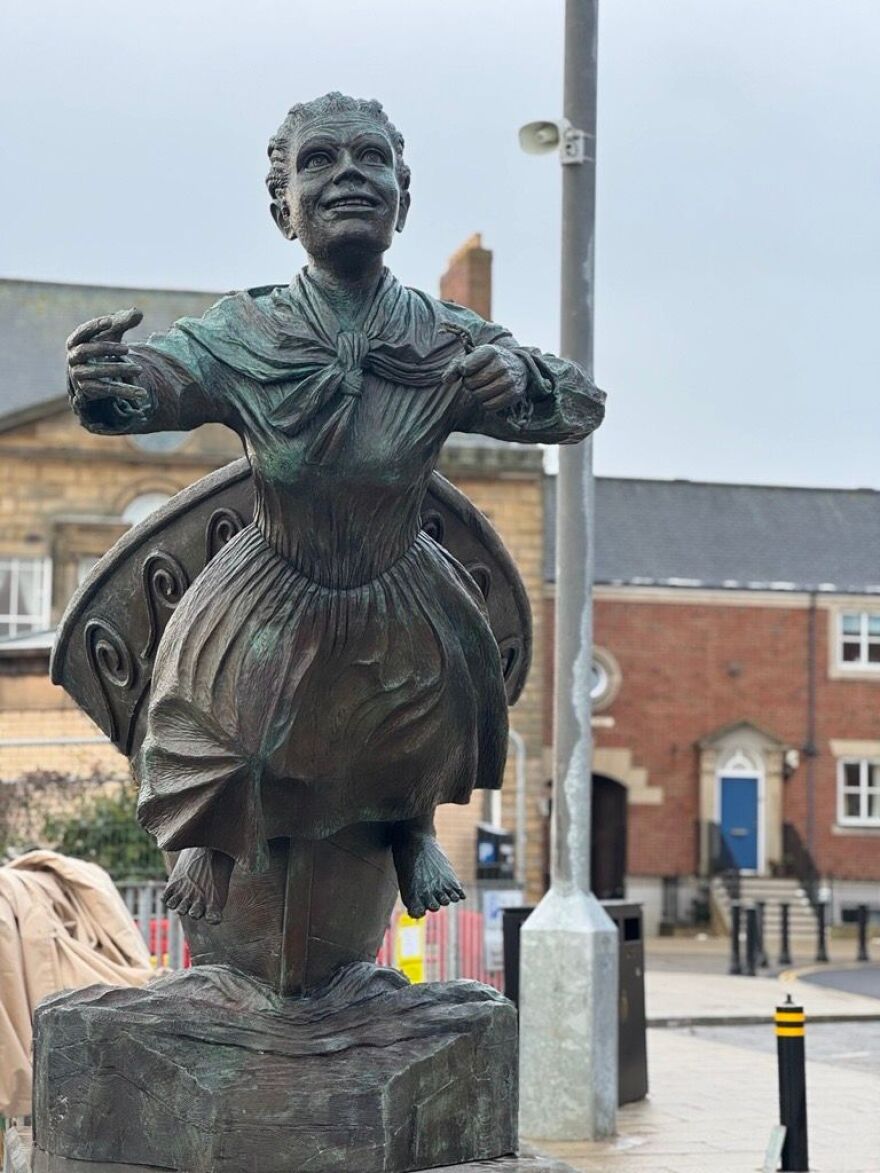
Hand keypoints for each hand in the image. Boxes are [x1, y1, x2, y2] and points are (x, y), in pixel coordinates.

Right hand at [66, 307, 147, 422]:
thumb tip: (138, 313)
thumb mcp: (112, 334)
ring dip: (118, 369)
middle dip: (107, 348)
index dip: (94, 326)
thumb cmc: (104, 347)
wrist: (98, 374)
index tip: (109, 321)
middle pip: (86, 351)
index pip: (82, 331)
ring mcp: (79, 374)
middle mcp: (73, 357)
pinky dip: (124, 391)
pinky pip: (106, 390)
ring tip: (139, 369)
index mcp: (76, 341)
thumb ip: (123, 322)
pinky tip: (141, 392)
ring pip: (96, 372)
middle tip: (128, 348)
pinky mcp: (88, 390)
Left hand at [446, 344, 528, 411]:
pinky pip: (490, 406)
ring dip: (478, 394)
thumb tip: (445, 380)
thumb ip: (455, 367)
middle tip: (477, 379)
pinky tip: (490, 396)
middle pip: (471, 384)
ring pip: (480, 396)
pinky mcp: (514, 394)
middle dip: (470, 383)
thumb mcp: (471, 358)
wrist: (516, 366)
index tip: (469, 368)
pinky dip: (486, 404)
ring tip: (484, 387)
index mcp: (490, 351)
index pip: (465, 367)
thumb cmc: (488, 362)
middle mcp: (502, 364)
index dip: (464, 370)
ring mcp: (509, 379)